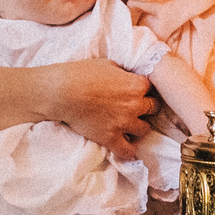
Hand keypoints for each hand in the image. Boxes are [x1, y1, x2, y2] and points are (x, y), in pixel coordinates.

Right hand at [42, 58, 158, 150]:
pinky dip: (129, 151)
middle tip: (137, 108)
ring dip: (139, 127)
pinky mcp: (110, 138)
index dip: (146, 90)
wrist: (61, 92)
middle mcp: (134, 105)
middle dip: (146, 108)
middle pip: (153, 109)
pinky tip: (128, 148)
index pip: (152, 89)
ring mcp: (123, 123)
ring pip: (145, 130)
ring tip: (131, 125)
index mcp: (136, 85)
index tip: (140, 92)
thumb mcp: (109, 64)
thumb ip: (126, 73)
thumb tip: (132, 76)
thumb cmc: (82, 73)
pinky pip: (128, 151)